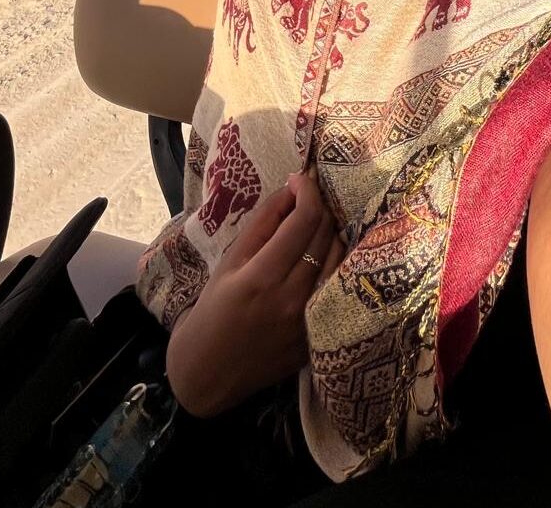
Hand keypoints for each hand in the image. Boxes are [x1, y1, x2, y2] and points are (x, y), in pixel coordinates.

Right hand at [165, 170, 343, 416]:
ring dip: (333, 232)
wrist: (210, 372)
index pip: (305, 220)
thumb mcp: (230, 261)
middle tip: (310, 195)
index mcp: (263, 277)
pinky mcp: (319, 336)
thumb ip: (263, 223)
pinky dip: (335, 262)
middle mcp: (293, 299)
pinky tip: (323, 253)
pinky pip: (337, 286)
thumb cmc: (213, 310)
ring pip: (341, 258)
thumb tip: (292, 188)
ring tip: (316, 222)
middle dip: (321, 206)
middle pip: (327, 235)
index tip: (303, 178)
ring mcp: (310, 320)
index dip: (309, 190)